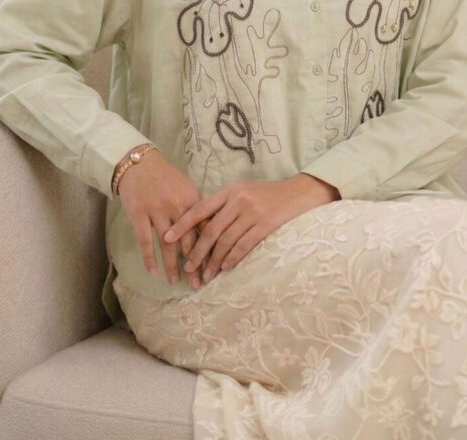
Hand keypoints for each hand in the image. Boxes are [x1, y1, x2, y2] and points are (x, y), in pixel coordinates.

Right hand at [116, 149, 203, 288]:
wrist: (139, 163)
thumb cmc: (165, 177)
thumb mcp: (186, 189)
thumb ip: (197, 210)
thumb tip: (211, 233)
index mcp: (193, 200)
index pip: (205, 230)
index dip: (209, 251)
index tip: (212, 269)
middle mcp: (178, 207)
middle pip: (189, 241)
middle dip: (194, 264)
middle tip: (198, 283)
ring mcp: (158, 211)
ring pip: (168, 245)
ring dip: (172, 265)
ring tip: (175, 281)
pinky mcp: (139, 214)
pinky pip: (145, 241)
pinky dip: (149, 258)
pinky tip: (153, 272)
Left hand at [164, 173, 339, 285]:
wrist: (299, 192)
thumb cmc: (268, 194)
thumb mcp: (244, 192)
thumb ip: (225, 206)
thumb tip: (201, 226)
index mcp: (229, 191)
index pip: (200, 209)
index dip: (182, 224)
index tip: (167, 238)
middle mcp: (238, 200)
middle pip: (211, 230)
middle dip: (197, 251)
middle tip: (187, 268)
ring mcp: (252, 212)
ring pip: (225, 242)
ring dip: (213, 261)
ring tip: (205, 276)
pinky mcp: (266, 225)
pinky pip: (243, 246)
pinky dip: (232, 259)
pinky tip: (225, 269)